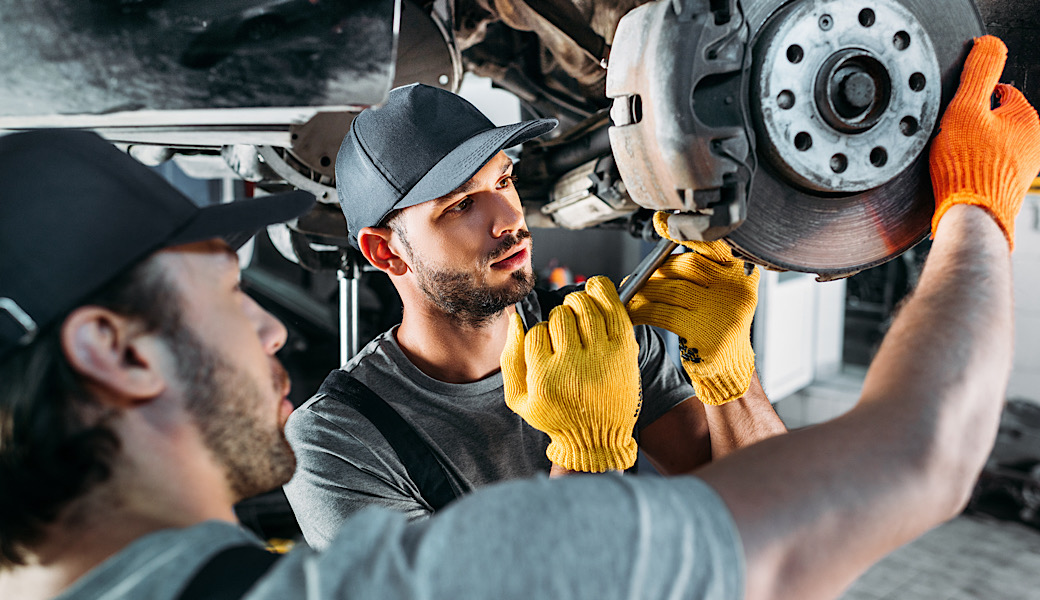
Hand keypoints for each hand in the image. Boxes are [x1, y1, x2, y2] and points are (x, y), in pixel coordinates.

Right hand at [501, 276, 641, 471]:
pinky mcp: (624, 350)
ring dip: (578, 304)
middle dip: (559, 318)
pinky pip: (612, 307)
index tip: (549, 345)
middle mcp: (573, 367)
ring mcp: (602, 357)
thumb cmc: (557, 416)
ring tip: (579, 315)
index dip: (541, 334)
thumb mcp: (520, 399)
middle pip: (560, 316)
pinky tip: (595, 291)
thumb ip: (511, 358)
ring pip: (583, 307)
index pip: (536, 332)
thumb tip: (515, 318)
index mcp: (545, 379)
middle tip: (566, 332)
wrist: (598, 438)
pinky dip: (602, 291)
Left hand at [627, 212, 758, 405]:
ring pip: (672, 288)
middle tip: (638, 277)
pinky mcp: (704, 333)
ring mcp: (722, 312)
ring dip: (645, 290)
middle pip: (687, 265)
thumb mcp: (719, 294)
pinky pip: (663, 312)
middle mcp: (736, 291)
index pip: (713, 245)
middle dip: (657, 269)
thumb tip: (661, 250)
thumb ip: (702, 271)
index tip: (662, 222)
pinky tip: (633, 312)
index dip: (684, 233)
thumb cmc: (716, 326)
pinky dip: (643, 310)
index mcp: (742, 275)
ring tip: (632, 294)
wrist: (728, 368)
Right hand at [930, 35, 1039, 248]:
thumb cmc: (967, 169)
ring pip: (988, 144)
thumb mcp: (965, 108)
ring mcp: (1022, 166)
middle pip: (992, 119)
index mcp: (1027, 118)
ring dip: (970, 149)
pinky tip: (958, 175)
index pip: (997, 92)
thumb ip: (978, 72)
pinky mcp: (1008, 186)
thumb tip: (989, 46)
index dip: (970, 101)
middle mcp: (1032, 142)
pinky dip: (972, 168)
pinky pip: (986, 167)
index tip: (956, 117)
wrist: (970, 216)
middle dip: (970, 127)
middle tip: (952, 139)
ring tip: (953, 159)